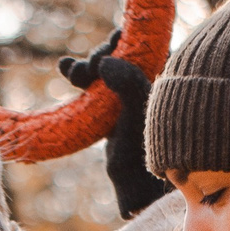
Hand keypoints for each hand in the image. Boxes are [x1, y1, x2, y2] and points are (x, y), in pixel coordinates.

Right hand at [59, 30, 170, 219]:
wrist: (137, 189)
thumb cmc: (147, 153)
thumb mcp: (138, 114)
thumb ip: (128, 83)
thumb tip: (106, 63)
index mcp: (164, 78)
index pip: (145, 46)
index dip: (126, 42)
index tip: (111, 45)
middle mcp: (147, 82)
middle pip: (121, 54)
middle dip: (101, 56)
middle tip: (87, 69)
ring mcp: (127, 96)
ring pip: (104, 69)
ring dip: (86, 67)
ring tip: (70, 71)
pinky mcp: (110, 108)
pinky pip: (93, 85)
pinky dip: (80, 76)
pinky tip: (65, 68)